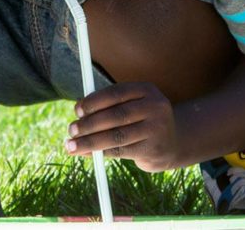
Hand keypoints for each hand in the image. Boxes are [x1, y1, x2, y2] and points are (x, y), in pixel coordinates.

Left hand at [66, 82, 180, 171]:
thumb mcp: (132, 106)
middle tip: (71, 130)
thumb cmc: (142, 120)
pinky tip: (88, 153)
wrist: (173, 142)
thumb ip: (109, 107)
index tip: (77, 110)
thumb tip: (78, 114)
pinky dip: (100, 153)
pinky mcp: (153, 150)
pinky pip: (121, 151)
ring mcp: (156, 129)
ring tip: (72, 145)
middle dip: (89, 124)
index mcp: (147, 90)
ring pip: (116, 136)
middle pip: (116, 115)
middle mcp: (155, 107)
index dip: (94, 101)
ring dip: (90, 142)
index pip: (116, 93)